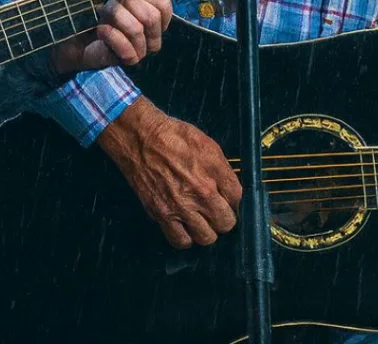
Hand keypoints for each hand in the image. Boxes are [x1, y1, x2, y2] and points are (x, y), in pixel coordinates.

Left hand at [50, 0, 173, 75]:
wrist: (64, 30)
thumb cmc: (86, 3)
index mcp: (151, 11)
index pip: (164, 5)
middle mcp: (150, 32)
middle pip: (151, 17)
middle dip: (123, 4)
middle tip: (106, 6)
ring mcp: (139, 49)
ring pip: (137, 30)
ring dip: (114, 18)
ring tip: (100, 17)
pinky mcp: (124, 61)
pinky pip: (128, 50)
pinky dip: (110, 35)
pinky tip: (99, 30)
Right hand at [97, 96, 240, 248]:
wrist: (139, 137)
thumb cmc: (172, 135)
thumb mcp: (205, 142)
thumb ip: (222, 167)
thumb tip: (229, 187)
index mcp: (214, 172)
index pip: (238, 199)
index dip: (233, 198)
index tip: (226, 197)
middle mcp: (201, 194)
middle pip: (226, 223)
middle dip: (223, 216)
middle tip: (214, 209)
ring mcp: (181, 207)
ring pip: (207, 237)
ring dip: (206, 229)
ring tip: (200, 218)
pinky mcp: (162, 214)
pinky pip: (181, 241)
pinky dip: (185, 237)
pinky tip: (184, 225)